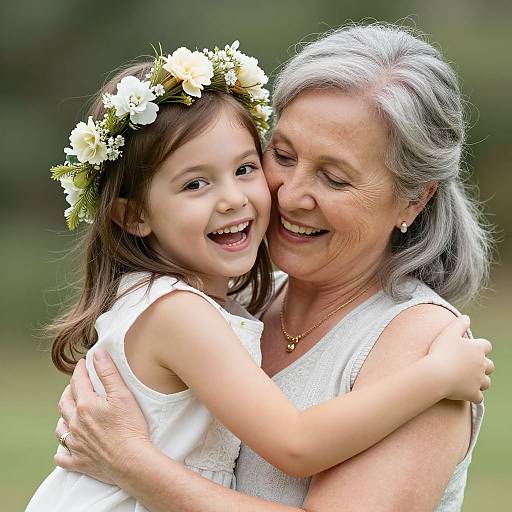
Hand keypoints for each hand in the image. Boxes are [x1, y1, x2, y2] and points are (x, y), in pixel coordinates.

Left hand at [55, 349, 150, 484]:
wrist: (131, 461)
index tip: (83, 362)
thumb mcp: (122, 394)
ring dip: (64, 417)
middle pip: (65, 402)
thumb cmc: (130, 427)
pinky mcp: (78, 462)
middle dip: (69, 390)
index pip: (77, 381)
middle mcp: (75, 423)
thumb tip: (97, 353)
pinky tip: (66, 447)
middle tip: (76, 384)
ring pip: (60, 428)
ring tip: (70, 412)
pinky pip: (62, 456)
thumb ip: (108, 372)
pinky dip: (62, 450)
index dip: (80, 369)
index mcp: (85, 405)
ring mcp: (75, 444)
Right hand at [428, 315, 493, 402]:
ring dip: (480, 381)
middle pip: (490, 365)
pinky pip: (478, 397)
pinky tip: (465, 392)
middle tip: (469, 365)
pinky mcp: (472, 393)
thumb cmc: (441, 352)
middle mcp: (481, 365)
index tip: (470, 348)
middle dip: (483, 365)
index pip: (486, 346)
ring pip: (486, 382)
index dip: (480, 347)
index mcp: (477, 349)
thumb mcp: (448, 332)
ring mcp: (478, 380)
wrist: (436, 374)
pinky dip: (473, 395)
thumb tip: (466, 317)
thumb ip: (459, 324)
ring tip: (468, 379)